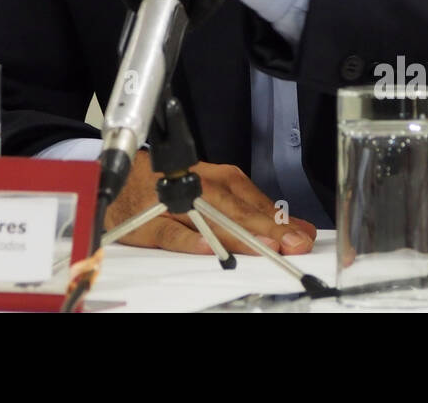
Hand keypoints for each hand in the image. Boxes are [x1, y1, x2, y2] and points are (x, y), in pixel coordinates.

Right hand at [105, 150, 317, 256]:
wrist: (124, 180)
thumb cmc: (173, 187)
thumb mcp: (215, 194)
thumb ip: (253, 212)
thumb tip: (298, 229)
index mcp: (219, 179)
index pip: (255, 201)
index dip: (280, 220)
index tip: (304, 237)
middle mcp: (201, 187)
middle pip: (236, 210)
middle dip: (267, 228)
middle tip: (292, 244)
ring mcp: (175, 204)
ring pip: (209, 219)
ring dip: (237, 233)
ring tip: (262, 246)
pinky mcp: (150, 221)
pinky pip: (171, 232)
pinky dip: (188, 240)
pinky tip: (207, 248)